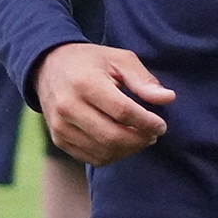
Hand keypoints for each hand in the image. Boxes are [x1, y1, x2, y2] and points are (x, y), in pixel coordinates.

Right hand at [35, 43, 175, 166]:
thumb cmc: (91, 62)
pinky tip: (123, 143)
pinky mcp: (58, 139)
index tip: (161, 125)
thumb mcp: (119, 60)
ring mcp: (60, 126)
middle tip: (154, 135)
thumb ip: (143, 80)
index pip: (122, 111)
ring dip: (128, 150)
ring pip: (103, 151)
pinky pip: (91, 158)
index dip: (147, 122)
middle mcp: (68, 107)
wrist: (49, 67)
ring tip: (141, 138)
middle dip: (140, 140)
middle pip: (112, 136)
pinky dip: (113, 155)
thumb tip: (168, 98)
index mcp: (85, 83)